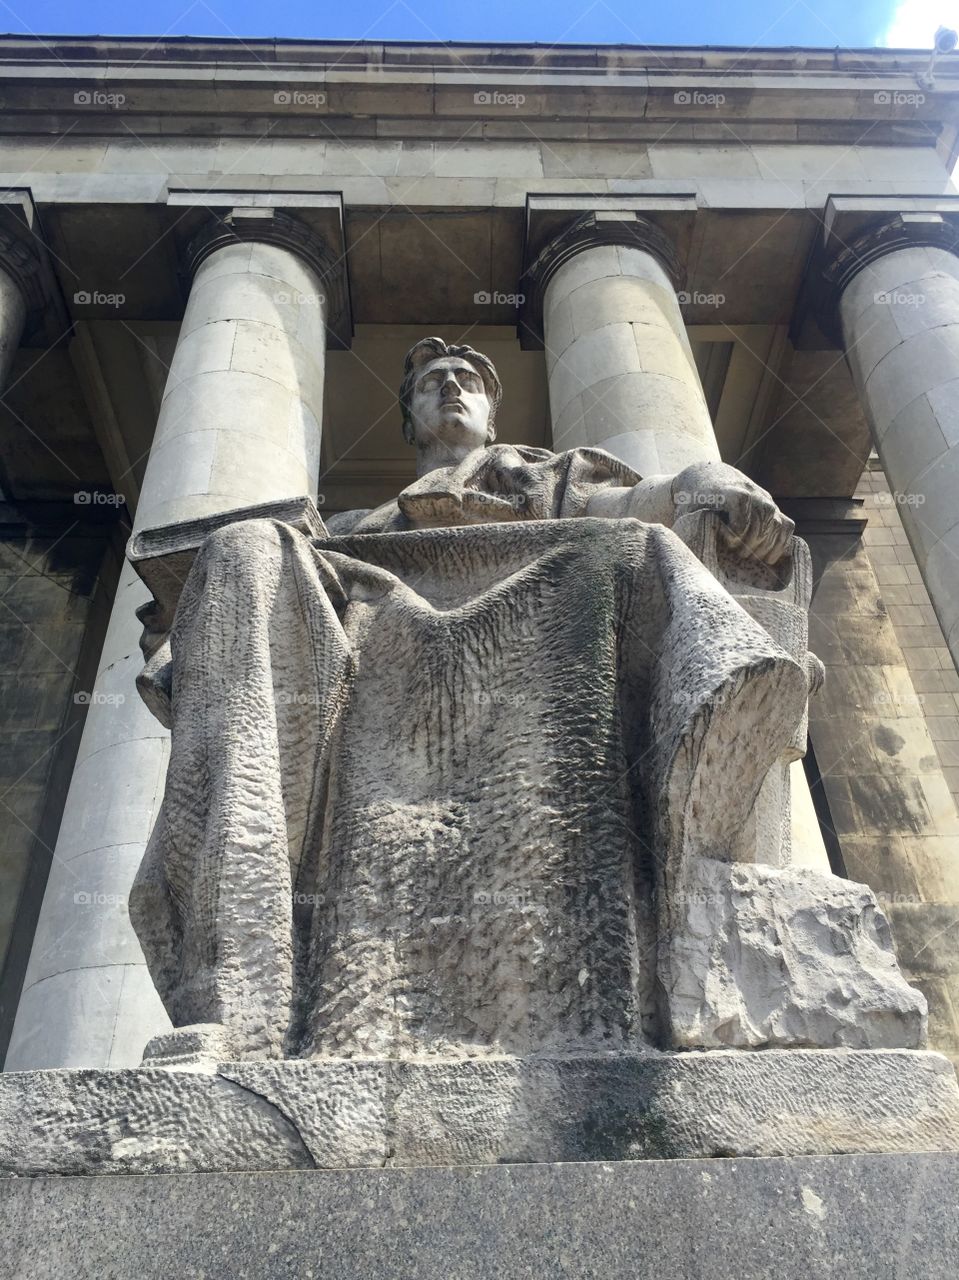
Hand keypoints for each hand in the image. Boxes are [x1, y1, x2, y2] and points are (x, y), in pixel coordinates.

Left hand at [670, 462, 794, 565]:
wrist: (706, 476)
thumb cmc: (694, 500)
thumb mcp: (688, 510)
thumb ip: (692, 528)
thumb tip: (695, 556)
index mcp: (728, 490)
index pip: (742, 502)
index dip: (739, 526)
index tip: (729, 542)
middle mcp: (751, 492)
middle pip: (763, 517)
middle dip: (752, 542)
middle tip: (740, 556)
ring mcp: (764, 499)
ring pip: (777, 523)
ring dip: (766, 545)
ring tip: (752, 558)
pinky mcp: (771, 507)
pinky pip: (787, 525)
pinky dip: (782, 543)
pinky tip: (770, 558)